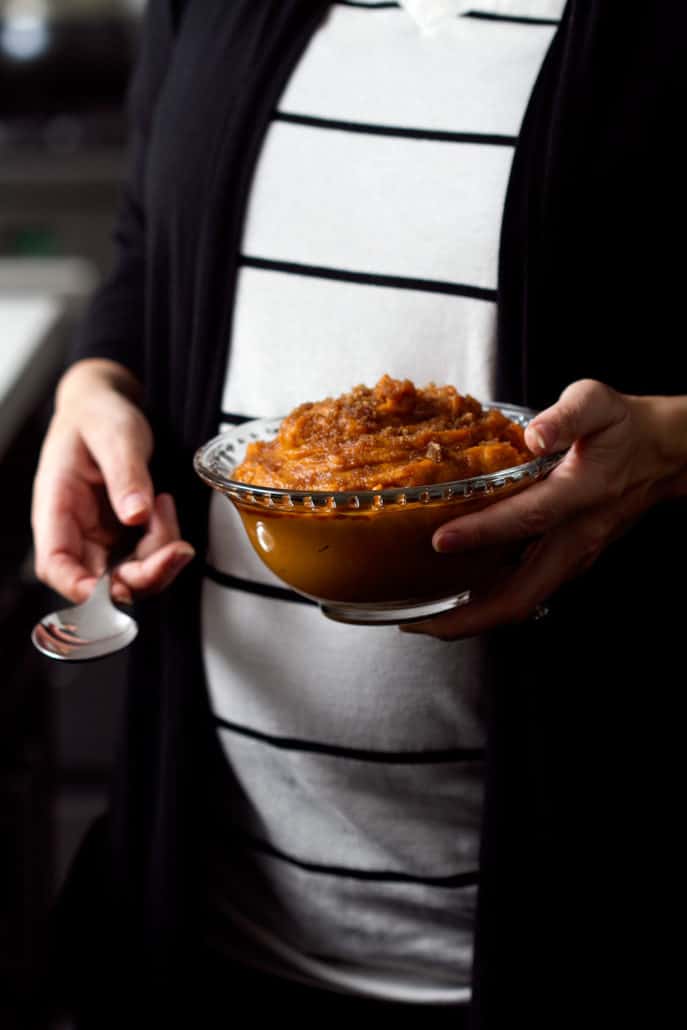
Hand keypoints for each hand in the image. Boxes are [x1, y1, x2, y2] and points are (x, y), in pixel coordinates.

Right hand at [32, 359, 194, 604]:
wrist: (107, 408)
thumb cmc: (99, 416)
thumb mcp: (114, 434)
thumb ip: (125, 473)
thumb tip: (136, 515)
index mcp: (56, 506)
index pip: (55, 564)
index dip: (80, 588)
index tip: (116, 589)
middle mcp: (74, 531)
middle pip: (98, 582)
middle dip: (142, 576)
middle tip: (177, 550)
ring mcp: (98, 538)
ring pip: (129, 575)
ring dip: (159, 557)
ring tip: (164, 506)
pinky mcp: (121, 537)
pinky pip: (146, 557)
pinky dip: (164, 543)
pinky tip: (163, 507)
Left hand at [403, 379, 686, 640]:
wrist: (664, 456)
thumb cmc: (624, 428)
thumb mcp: (598, 403)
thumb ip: (566, 415)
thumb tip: (533, 434)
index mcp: (581, 495)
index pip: (528, 520)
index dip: (483, 533)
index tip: (441, 540)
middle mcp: (576, 538)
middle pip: (521, 595)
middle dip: (468, 616)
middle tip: (419, 620)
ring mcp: (573, 557)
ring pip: (522, 602)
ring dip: (474, 617)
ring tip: (425, 619)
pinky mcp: (568, 563)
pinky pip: (526, 593)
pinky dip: (489, 603)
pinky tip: (456, 597)